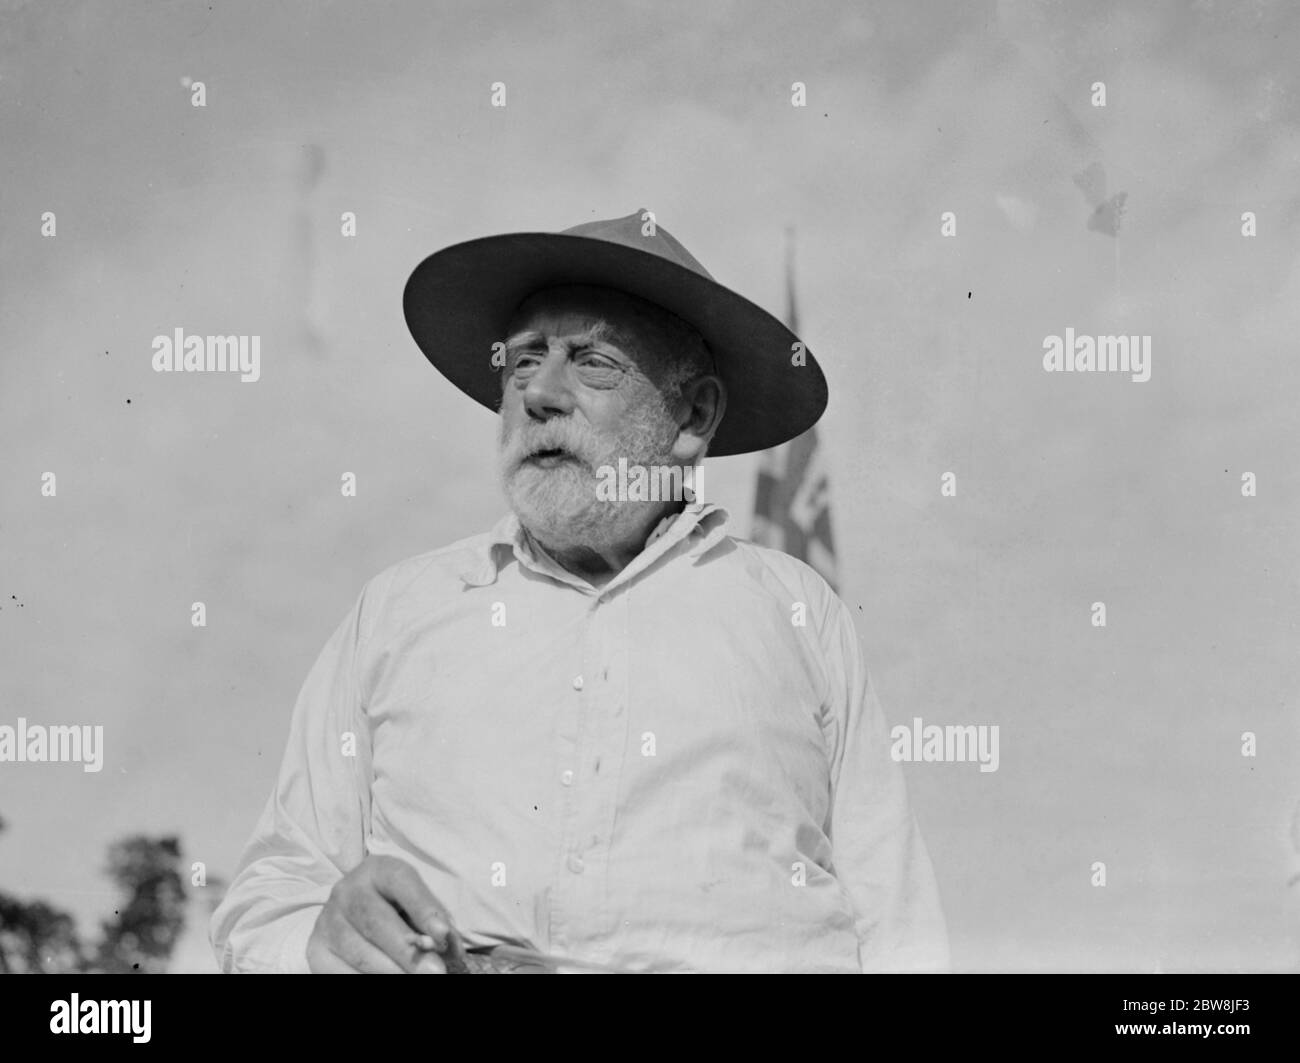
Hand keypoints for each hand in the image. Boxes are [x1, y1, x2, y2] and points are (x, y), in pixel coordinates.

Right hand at [307, 855, 457, 972]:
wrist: (354, 917)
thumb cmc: (397, 909)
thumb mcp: (417, 905)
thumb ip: (433, 921)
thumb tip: (449, 947)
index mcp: (378, 870)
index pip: (400, 881)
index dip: (423, 907)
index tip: (443, 934)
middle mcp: (347, 890)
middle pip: (376, 921)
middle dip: (408, 951)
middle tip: (435, 971)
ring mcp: (327, 920)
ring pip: (358, 951)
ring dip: (390, 971)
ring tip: (415, 980)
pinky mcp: (315, 949)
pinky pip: (338, 971)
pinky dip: (365, 979)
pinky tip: (389, 980)